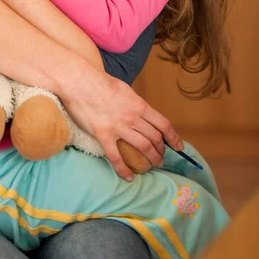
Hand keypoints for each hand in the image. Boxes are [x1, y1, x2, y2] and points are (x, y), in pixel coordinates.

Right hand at [60, 68, 182, 180]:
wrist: (79, 81)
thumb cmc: (99, 82)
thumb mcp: (124, 89)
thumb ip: (133, 103)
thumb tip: (139, 112)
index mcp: (139, 105)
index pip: (163, 124)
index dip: (173, 137)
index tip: (178, 146)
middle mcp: (133, 117)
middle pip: (154, 138)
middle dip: (161, 151)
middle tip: (161, 158)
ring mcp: (119, 127)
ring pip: (142, 147)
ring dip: (150, 159)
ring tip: (152, 167)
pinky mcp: (103, 134)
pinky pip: (116, 156)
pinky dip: (124, 169)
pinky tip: (128, 177)